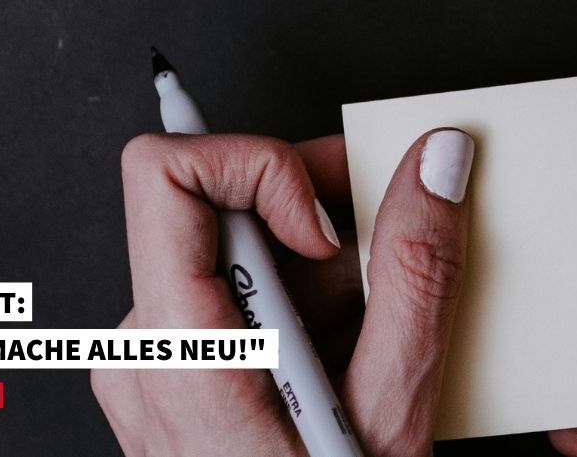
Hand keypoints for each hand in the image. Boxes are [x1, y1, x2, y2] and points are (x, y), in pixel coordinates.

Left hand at [91, 128, 475, 456]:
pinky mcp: (169, 377)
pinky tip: (344, 365)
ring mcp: (150, 366)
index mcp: (175, 351)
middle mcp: (141, 349)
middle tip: (386, 264)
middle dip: (319, 225)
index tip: (327, 222)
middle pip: (219, 209)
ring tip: (371, 344)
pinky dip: (301, 308)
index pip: (168, 173)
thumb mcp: (391, 410)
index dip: (261, 166)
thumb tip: (435, 166)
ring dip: (321, 276)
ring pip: (235, 253)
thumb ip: (416, 276)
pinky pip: (232, 297)